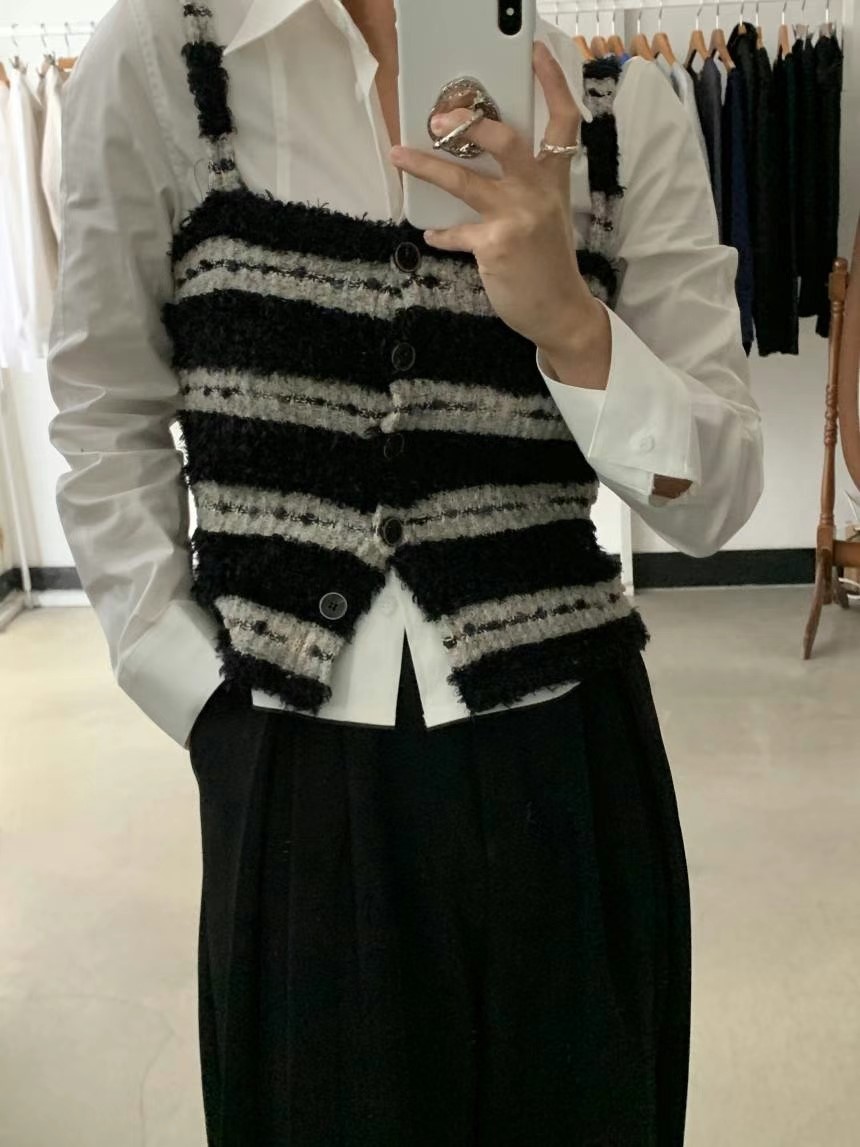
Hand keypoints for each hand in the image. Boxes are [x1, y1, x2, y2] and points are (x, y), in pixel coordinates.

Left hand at [389, 41, 602, 354]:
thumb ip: (523, 186)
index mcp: (554, 179)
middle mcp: (538, 192)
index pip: (562, 120)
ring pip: (465, 181)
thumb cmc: (547, 263)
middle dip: (470, 123)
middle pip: (508, 140)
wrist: (559, 310)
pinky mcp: (495, 246)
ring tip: (400, 156)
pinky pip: (456, 232)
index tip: (537, 53)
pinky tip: (432, 234)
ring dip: (428, 167)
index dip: (552, 83)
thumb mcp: (547, 215)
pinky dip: (441, 233)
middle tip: (440, 118)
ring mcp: (517, 218)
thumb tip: (479, 163)